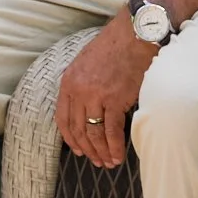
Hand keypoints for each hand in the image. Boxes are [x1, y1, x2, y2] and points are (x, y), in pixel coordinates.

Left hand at [56, 16, 153, 168]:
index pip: (63, 118)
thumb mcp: (87, 62)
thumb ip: (82, 84)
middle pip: (78, 130)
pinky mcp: (114, 100)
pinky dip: (115, 146)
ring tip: (109, 163)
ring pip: (94, 134)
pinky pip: (111, 131)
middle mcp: (78, 91)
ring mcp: (95, 97)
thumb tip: (88, 106)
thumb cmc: (116, 45)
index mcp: (68, 82)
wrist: (135, 34)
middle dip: (88, 149)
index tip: (79, 150)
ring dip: (102, 152)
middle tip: (96, 161)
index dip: (71, 138)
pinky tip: (118, 155)